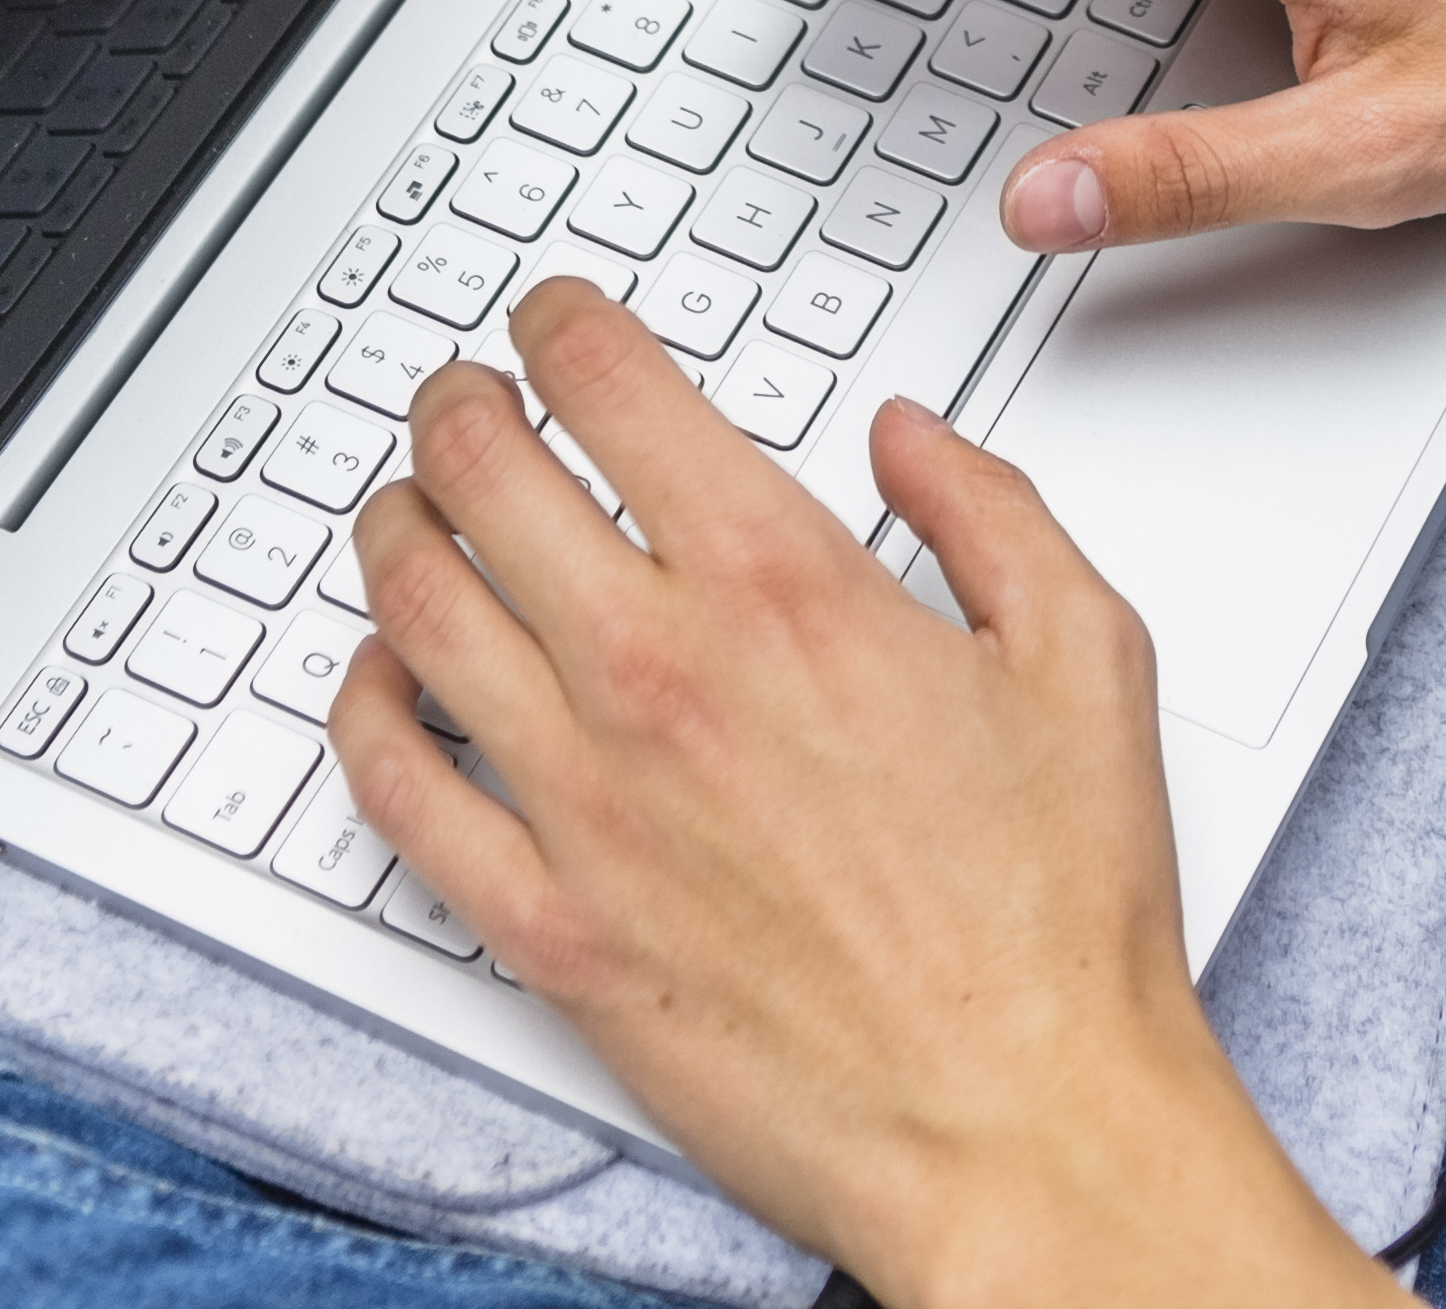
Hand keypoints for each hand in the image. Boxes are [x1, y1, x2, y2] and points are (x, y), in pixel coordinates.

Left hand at [339, 284, 1390, 1308]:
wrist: (1019, 1125)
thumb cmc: (1056, 921)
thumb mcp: (1084, 653)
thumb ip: (988, 505)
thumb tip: (907, 435)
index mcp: (787, 587)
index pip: (609, 388)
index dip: (559, 324)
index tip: (551, 321)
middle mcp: (661, 675)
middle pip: (481, 473)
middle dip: (458, 403)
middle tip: (465, 394)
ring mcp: (583, 803)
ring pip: (415, 609)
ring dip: (394, 526)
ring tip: (406, 506)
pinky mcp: (544, 927)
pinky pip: (393, 791)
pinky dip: (362, 709)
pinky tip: (379, 677)